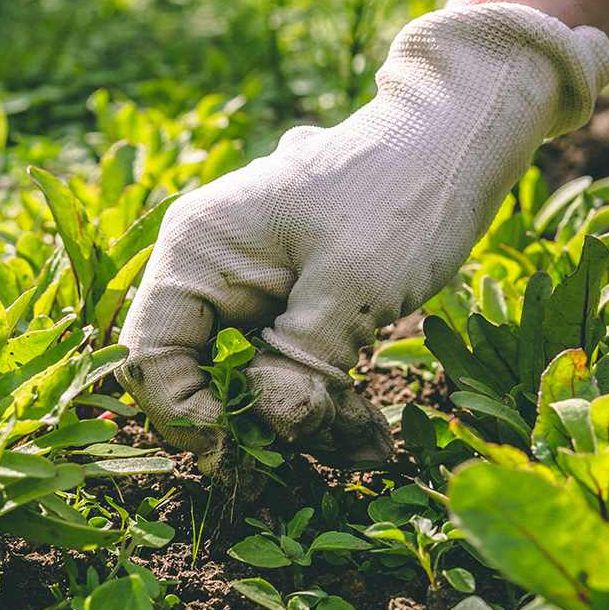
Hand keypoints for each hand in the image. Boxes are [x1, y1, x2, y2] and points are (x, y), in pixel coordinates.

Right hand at [117, 3, 608, 474]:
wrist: (457, 135)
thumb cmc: (399, 194)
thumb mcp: (352, 288)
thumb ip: (299, 366)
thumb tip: (270, 430)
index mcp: (198, 251)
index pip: (150, 356)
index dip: (184, 418)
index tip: (242, 460)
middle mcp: (209, 268)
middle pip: (194, 375)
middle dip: (248, 429)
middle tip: (296, 474)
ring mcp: (249, 286)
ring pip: (248, 381)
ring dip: (301, 425)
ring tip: (366, 449)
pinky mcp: (289, 300)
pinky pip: (287, 368)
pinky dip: (324, 403)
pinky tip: (370, 436)